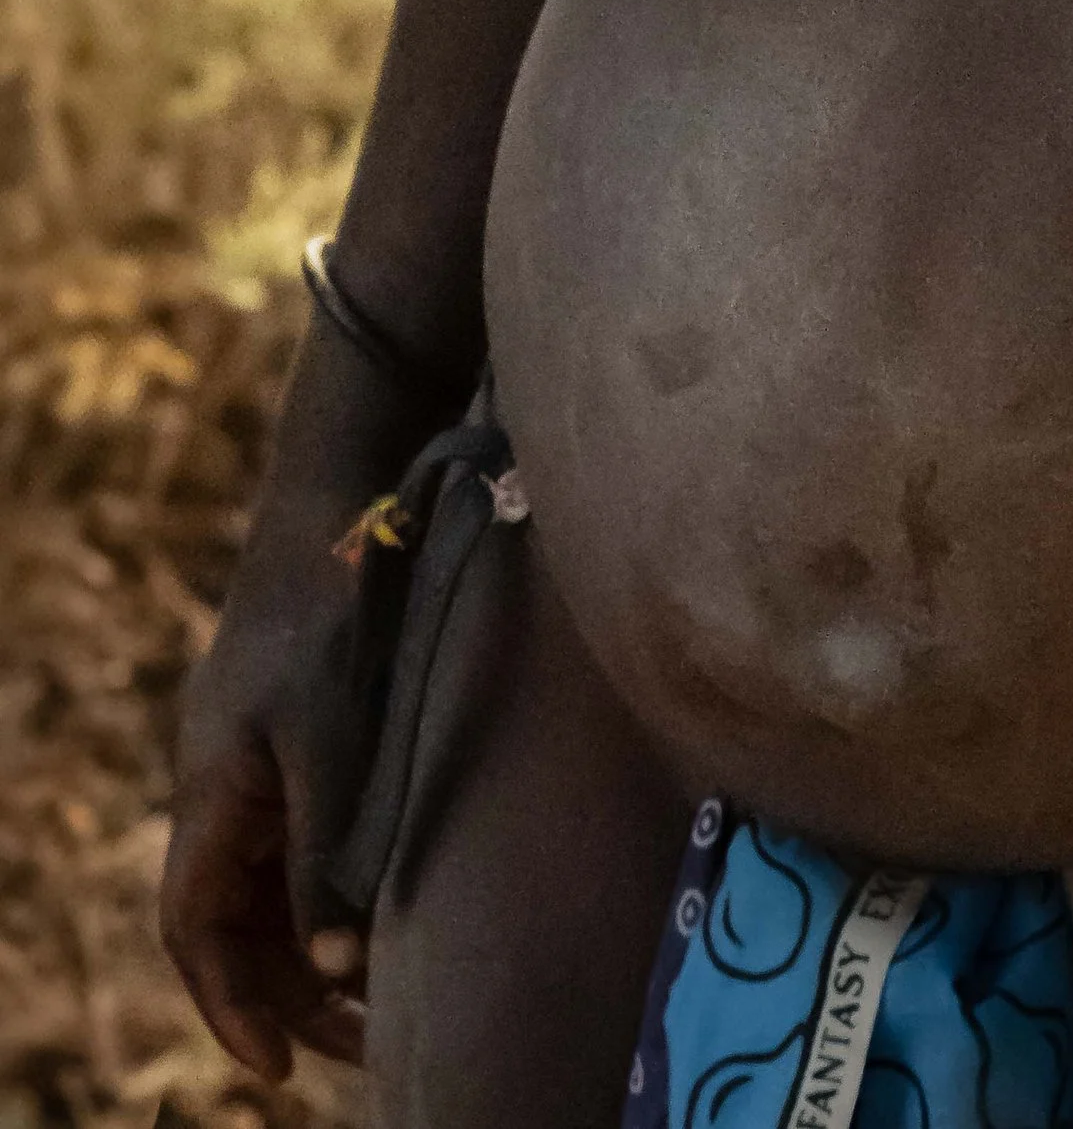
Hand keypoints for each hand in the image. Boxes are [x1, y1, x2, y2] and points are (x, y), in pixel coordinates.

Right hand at [159, 344, 428, 1082]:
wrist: (350, 493)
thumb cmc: (339, 608)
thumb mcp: (335, 735)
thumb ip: (330, 847)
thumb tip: (333, 965)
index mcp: (214, 787)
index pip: (196, 926)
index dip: (229, 1002)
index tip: (272, 1071)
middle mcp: (224, 778)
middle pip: (233, 915)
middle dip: (282, 989)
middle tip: (354, 1047)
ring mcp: (257, 751)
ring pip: (267, 878)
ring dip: (310, 942)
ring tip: (378, 1001)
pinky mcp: (298, 725)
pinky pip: (297, 833)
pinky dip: (328, 884)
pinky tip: (384, 906)